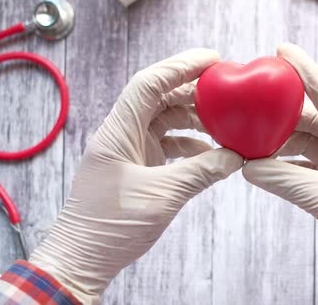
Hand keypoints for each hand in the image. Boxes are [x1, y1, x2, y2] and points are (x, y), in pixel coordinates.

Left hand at [30, 49, 242, 303]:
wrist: (83, 258)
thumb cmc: (111, 227)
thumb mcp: (163, 197)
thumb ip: (201, 172)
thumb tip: (234, 156)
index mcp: (118, 133)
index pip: (149, 84)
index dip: (181, 66)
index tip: (213, 59)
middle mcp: (122, 134)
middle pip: (160, 98)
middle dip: (193, 93)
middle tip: (226, 94)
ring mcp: (129, 149)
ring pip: (165, 121)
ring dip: (194, 120)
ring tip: (223, 125)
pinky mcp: (137, 165)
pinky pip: (167, 144)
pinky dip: (189, 145)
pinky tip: (211, 153)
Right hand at [242, 44, 317, 304]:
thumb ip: (292, 183)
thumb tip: (252, 167)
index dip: (308, 73)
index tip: (283, 52)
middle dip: (285, 112)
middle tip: (253, 100)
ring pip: (311, 144)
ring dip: (282, 141)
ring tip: (251, 135)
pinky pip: (309, 167)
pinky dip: (287, 165)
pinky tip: (265, 163)